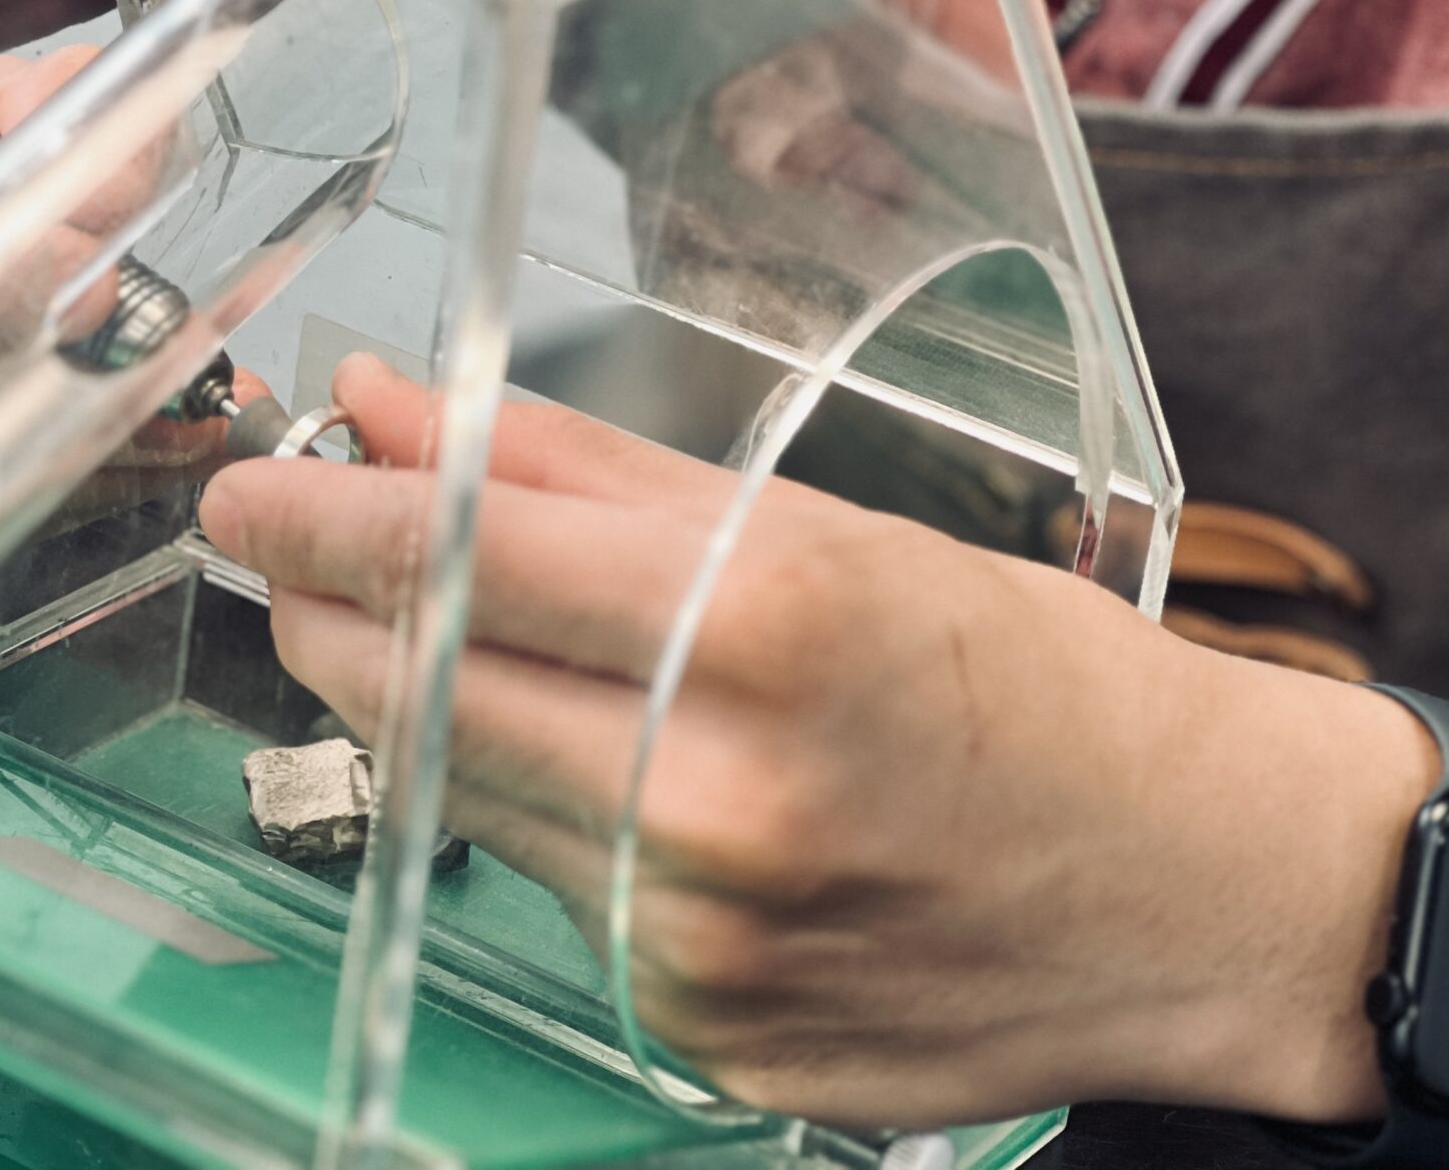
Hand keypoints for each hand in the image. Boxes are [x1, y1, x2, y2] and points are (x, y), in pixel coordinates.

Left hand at [202, 355, 1436, 1132]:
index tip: (247, 485)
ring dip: (431, 709)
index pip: (458, 561)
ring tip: (457, 636)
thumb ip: (587, 474)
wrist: (1201, 890)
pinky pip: (560, 904)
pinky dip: (546, 820)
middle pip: (422, 693)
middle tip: (301, 551)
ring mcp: (701, 944)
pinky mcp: (704, 1038)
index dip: (323, 518)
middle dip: (335, 612)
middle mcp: (714, 798)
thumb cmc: (1031, 675)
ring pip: (472, 802)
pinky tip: (609, 771)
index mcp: (759, 630)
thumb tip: (403, 411)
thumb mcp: (826, 528)